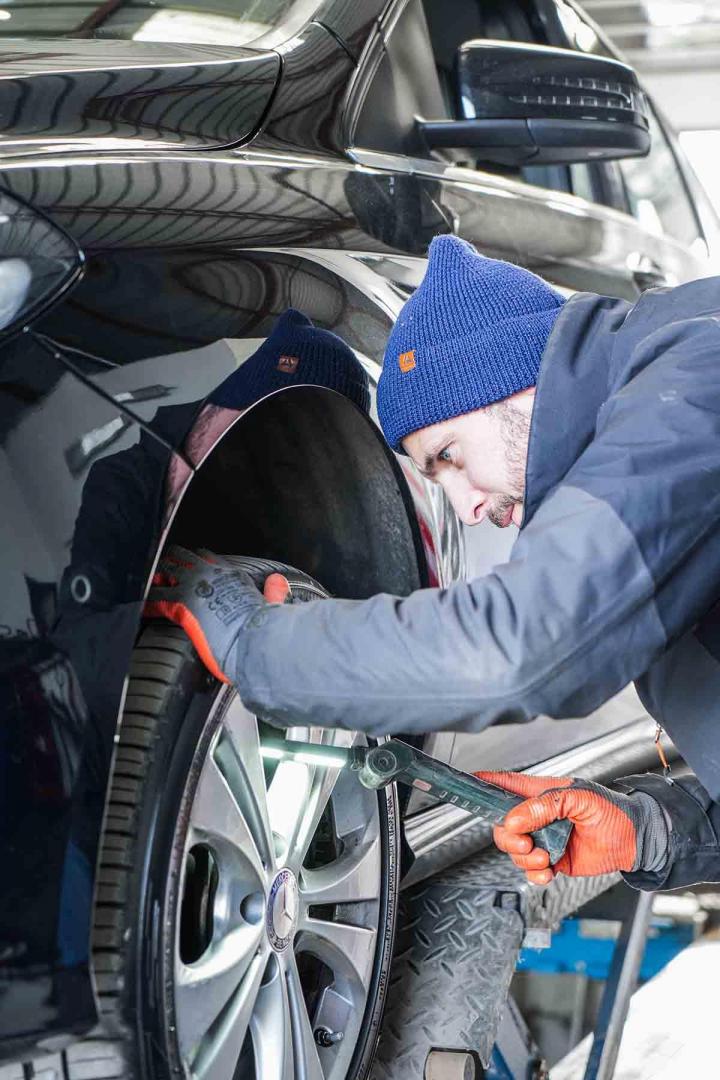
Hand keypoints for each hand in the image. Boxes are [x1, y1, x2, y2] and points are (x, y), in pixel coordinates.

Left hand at [144, 545, 289, 682]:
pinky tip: (141, 607)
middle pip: (183, 556)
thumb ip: (274, 591)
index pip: (209, 558)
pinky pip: (156, 597)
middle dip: (173, 563)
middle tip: (164, 574)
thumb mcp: (273, 603)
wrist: (254, 639)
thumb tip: (278, 582)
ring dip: (158, 577)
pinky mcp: (180, 603)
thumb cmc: (264, 627)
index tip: (193, 565)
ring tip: (150, 584)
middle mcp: (211, 574)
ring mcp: (194, 586)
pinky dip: (148, 602)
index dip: (198, 561)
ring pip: (166, 570)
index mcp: (232, 575)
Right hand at [475, 771, 658, 884]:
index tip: (469, 782)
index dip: (486, 783)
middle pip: (503, 825)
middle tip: (525, 843)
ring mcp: (544, 839)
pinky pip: (530, 871)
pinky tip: (548, 872)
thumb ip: (545, 804)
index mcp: (543, 793)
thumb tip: (515, 818)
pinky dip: (535, 875)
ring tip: (545, 858)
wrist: (635, 842)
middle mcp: (539, 816)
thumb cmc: (613, 812)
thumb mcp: (580, 798)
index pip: (507, 784)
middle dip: (508, 837)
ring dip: (525, 858)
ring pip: (514, 850)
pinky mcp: (552, 860)